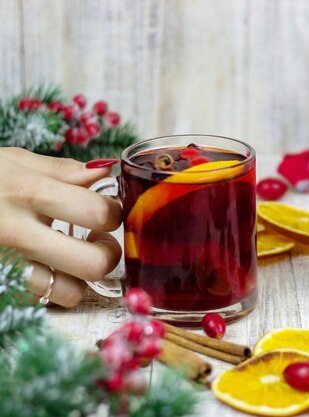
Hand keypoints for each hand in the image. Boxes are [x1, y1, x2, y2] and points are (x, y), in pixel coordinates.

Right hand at [0, 148, 121, 306]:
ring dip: (80, 278)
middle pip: (95, 264)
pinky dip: (50, 288)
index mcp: (27, 193)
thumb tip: (105, 172)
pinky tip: (43, 267)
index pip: (100, 213)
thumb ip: (61, 170)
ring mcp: (4, 264)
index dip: (114, 213)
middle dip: (108, 254)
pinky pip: (40, 300)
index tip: (106, 211)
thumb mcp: (11, 162)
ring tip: (71, 258)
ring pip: (70, 293)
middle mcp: (17, 233)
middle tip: (99, 241)